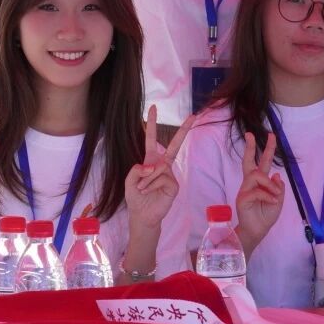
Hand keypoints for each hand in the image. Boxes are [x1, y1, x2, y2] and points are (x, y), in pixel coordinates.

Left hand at [124, 106, 192, 230]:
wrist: (143, 215)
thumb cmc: (137, 197)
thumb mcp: (130, 180)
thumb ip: (136, 169)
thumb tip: (152, 166)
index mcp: (151, 160)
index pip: (152, 139)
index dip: (152, 123)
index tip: (153, 108)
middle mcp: (163, 165)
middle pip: (175, 144)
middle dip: (184, 130)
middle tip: (193, 115)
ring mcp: (170, 174)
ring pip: (157, 169)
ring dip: (146, 181)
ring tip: (144, 191)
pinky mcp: (174, 184)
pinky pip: (161, 179)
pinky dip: (152, 186)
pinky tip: (151, 193)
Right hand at [235, 130, 283, 250]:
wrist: (257, 231)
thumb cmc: (266, 216)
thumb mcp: (278, 200)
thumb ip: (278, 188)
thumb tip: (276, 174)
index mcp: (260, 182)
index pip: (262, 162)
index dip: (266, 149)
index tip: (270, 135)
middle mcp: (250, 183)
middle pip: (248, 161)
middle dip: (249, 146)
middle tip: (250, 134)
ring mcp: (245, 190)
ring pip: (256, 175)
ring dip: (269, 183)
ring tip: (275, 195)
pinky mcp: (242, 198)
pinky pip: (257, 191)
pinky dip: (267, 195)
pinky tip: (272, 202)